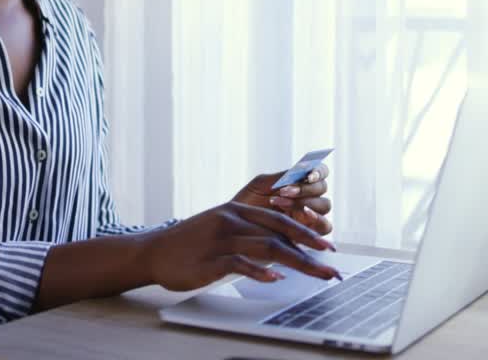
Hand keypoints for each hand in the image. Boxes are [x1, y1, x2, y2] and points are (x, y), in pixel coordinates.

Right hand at [139, 201, 340, 291]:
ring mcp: (220, 239)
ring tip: (317, 274)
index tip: (326, 247)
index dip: (306, 232)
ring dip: (297, 262)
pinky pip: (239, 264)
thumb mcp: (221, 227)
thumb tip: (282, 246)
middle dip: (310, 249)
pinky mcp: (209, 259)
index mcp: (237, 209)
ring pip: (267, 247)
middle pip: (279, 233)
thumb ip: (249, 232)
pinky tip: (275, 278)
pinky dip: (259, 271)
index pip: (279, 218)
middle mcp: (232, 220)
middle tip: (331, 264)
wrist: (155, 251)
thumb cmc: (192, 243)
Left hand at [232, 164, 332, 235]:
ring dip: (305, 202)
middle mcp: (308, 198)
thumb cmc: (247, 203)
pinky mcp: (310, 234)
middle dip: (305, 188)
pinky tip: (299, 216)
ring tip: (281, 203)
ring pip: (324, 205)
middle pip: (322, 188)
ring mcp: (311, 216)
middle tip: (284, 191)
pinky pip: (325, 226)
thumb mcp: (260, 185)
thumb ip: (281, 177)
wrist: (237, 227)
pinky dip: (317, 219)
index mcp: (299, 182)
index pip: (321, 172)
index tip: (308, 174)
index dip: (319, 171)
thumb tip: (303, 168)